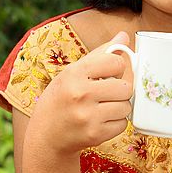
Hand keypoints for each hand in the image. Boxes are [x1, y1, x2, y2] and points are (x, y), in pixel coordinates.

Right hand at [27, 31, 132, 155]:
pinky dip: (116, 123)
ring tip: (104, 107)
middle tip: (107, 93)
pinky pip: (123, 124)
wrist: (45, 136)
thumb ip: (101, 53)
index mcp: (75, 73)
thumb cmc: (61, 98)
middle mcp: (80, 94)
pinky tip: (102, 121)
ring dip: (119, 107)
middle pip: (125, 87)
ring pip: (126, 106)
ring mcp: (88, 116)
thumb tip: (124, 36)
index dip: (116, 68)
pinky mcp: (95, 135)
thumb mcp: (73, 71)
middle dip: (120, 90)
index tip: (109, 74)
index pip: (116, 62)